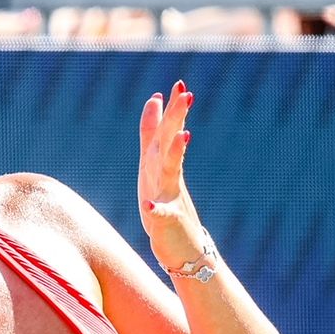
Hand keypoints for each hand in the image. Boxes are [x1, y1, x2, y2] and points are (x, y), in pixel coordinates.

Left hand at [137, 80, 211, 268]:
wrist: (184, 249)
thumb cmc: (165, 205)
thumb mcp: (154, 168)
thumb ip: (153, 134)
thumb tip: (154, 100)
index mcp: (160, 165)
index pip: (164, 132)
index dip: (167, 110)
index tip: (176, 85)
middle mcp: (167, 177)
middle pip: (170, 144)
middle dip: (177, 119)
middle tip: (186, 93)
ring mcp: (170, 199)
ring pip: (171, 172)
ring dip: (175, 154)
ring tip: (182, 135)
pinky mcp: (167, 223)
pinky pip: (161, 215)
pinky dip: (156, 209)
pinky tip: (149, 205)